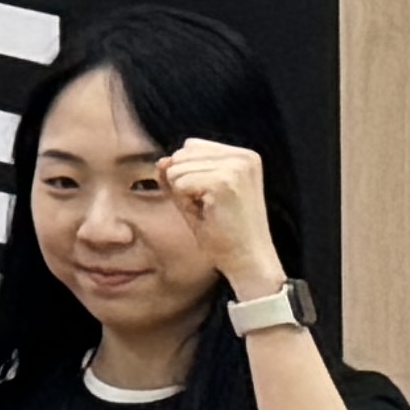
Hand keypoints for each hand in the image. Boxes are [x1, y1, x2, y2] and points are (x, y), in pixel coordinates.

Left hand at [153, 139, 283, 296]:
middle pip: (180, 155)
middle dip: (184, 185)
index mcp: (242, 155)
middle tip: (210, 209)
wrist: (248, 262)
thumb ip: (176, 175)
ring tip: (211, 212)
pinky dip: (186, 203)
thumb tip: (162, 160)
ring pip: (176, 168)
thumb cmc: (224, 234)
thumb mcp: (194, 197)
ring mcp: (237, 167)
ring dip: (184, 195)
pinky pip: (179, 183)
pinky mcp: (226, 181)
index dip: (188, 176)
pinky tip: (209, 215)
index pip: (189, 147)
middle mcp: (243, 156)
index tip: (212, 200)